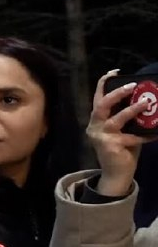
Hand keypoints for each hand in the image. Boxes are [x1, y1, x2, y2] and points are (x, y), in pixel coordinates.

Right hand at [87, 70, 154, 195]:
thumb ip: (126, 118)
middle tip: (133, 86)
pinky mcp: (111, 146)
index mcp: (96, 120)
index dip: (103, 83)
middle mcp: (95, 126)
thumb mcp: (121, 131)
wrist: (116, 174)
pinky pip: (132, 137)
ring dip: (133, 110)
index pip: (97, 98)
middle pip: (101, 105)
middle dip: (117, 93)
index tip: (115, 72)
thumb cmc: (121, 150)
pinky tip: (155, 134)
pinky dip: (145, 135)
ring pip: (116, 119)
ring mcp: (101, 137)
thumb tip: (144, 101)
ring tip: (147, 103)